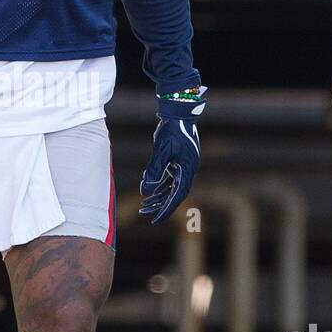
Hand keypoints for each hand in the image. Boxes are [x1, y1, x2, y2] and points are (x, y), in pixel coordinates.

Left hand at [139, 87, 206, 224]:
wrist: (177, 112)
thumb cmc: (171, 131)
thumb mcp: (161, 151)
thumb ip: (154, 171)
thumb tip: (146, 192)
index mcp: (188, 170)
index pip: (177, 196)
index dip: (166, 209)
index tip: (154, 219)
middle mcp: (188, 170)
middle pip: (174, 195)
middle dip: (160, 205)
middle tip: (144, 213)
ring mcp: (184, 166)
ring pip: (171, 188)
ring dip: (158, 197)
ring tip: (143, 205)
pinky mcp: (178, 161)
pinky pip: (169, 179)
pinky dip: (159, 186)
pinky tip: (148, 191)